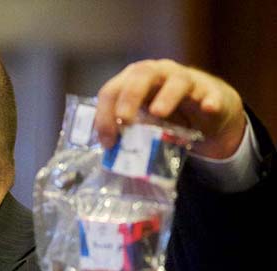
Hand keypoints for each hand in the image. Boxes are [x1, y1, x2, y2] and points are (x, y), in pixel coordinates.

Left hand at [94, 59, 245, 158]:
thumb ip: (125, 131)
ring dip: (167, 96)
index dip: (105, 114)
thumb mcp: (141, 122)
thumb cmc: (167, 116)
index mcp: (135, 80)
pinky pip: (211, 95)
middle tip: (124, 120)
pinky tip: (208, 108)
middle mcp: (160, 74)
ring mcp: (188, 81)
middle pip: (143, 74)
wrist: (207, 115)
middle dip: (130, 97)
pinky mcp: (211, 94)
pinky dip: (210, 101)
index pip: (113, 89)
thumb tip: (107, 150)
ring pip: (178, 81)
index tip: (107, 141)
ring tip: (158, 113)